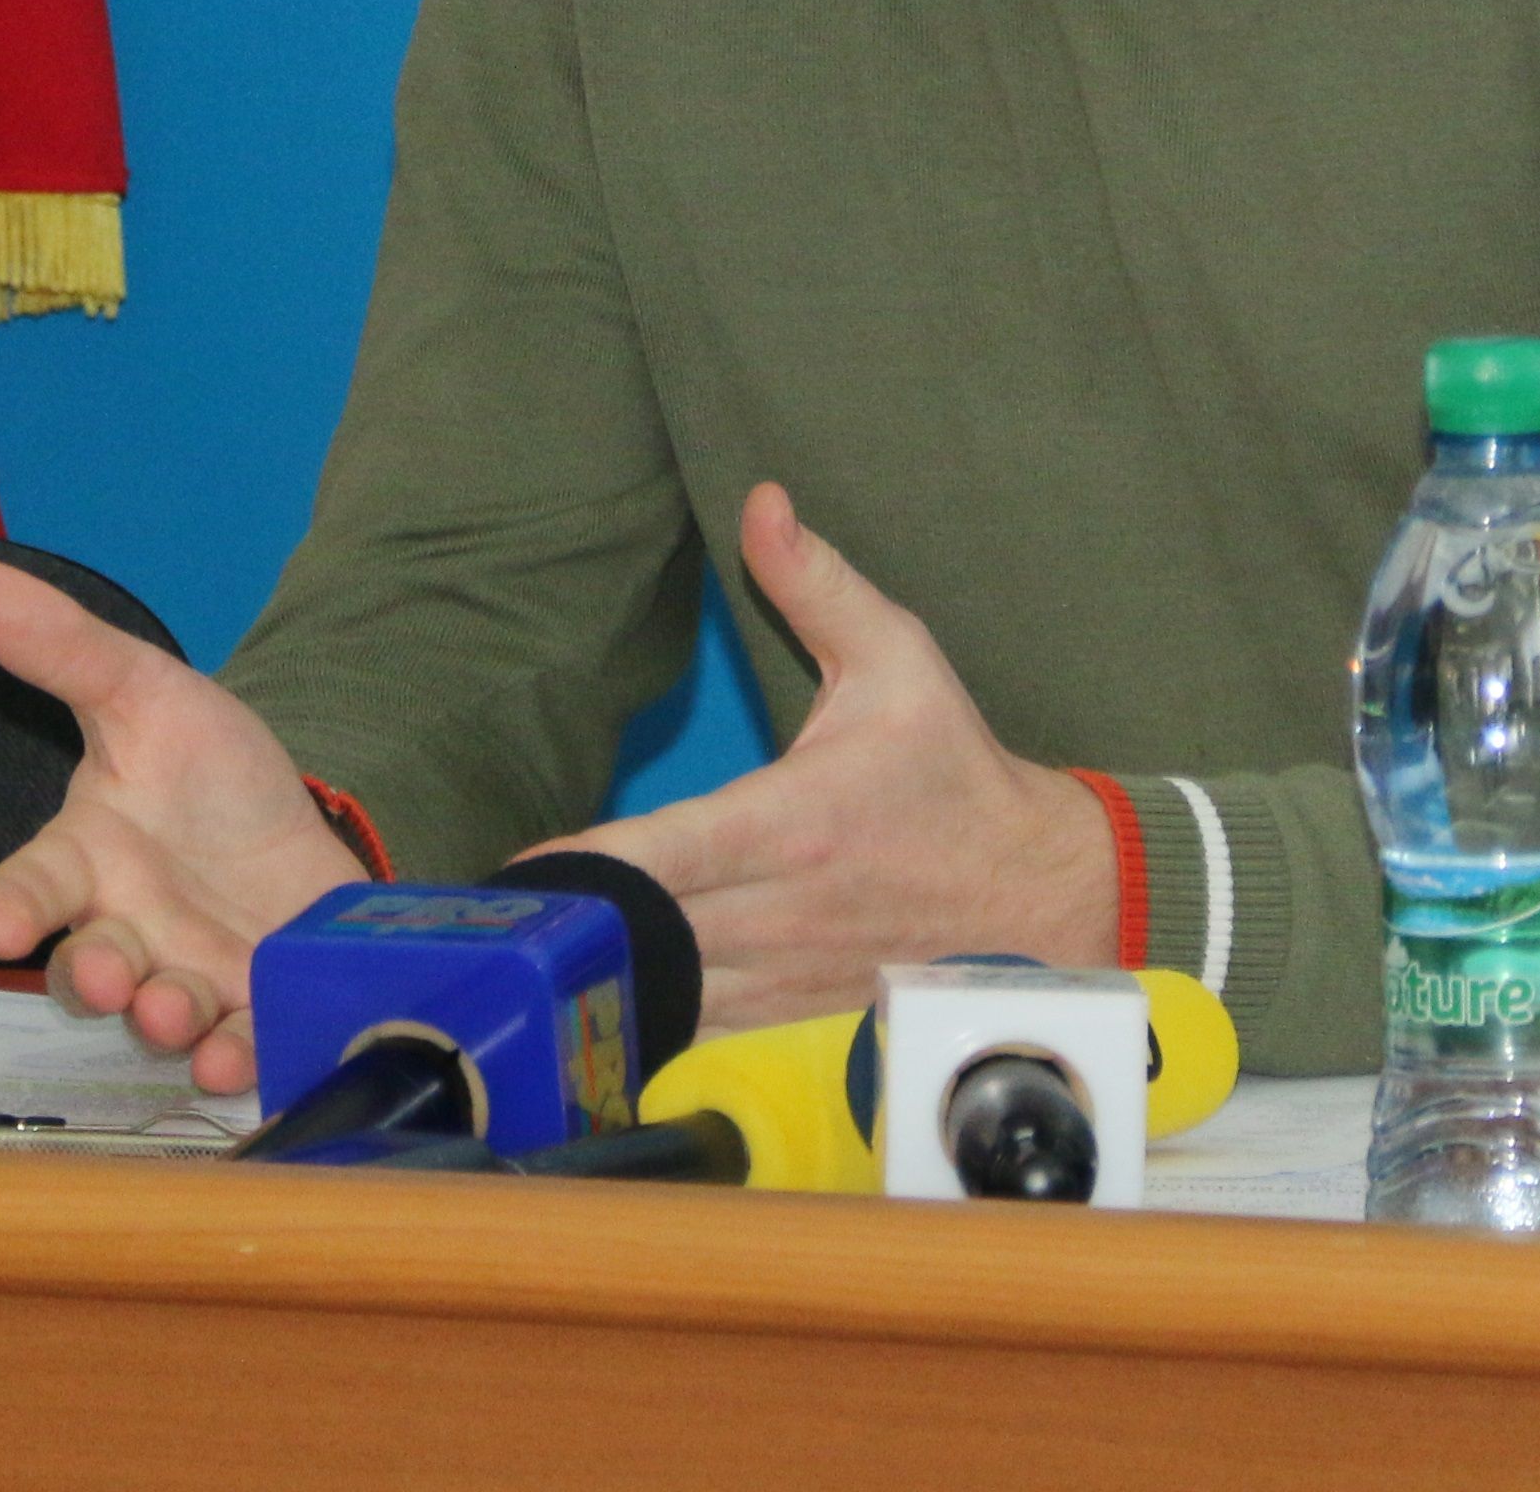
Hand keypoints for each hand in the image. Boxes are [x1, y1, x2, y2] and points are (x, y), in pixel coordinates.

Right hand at [0, 558, 368, 1096]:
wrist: (301, 838)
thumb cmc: (208, 775)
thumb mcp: (147, 695)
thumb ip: (65, 650)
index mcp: (89, 858)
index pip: (34, 883)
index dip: (14, 905)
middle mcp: (126, 930)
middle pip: (87, 965)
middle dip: (91, 976)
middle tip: (106, 974)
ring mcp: (187, 980)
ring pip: (156, 1014)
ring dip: (162, 1020)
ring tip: (175, 1014)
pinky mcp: (251, 1014)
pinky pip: (234, 1048)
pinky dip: (233, 1058)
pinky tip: (237, 1055)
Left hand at [543, 481, 1116, 1035]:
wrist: (1045, 892)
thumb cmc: (955, 773)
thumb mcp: (897, 661)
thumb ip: (816, 583)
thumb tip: (762, 499)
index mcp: (793, 821)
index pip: (666, 852)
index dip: (585, 866)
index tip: (517, 872)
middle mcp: (782, 911)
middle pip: (650, 935)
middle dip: (572, 931)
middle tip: (493, 926)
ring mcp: (789, 981)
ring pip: (672, 1001)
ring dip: (602, 988)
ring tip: (523, 976)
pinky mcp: (799, 1025)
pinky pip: (708, 1040)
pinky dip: (653, 1031)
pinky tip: (600, 1022)